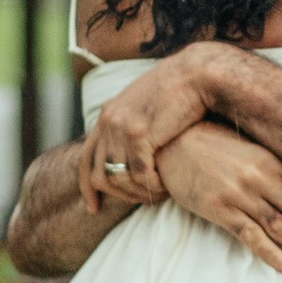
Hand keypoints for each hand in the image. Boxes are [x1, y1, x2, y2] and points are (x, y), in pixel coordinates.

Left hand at [79, 47, 229, 209]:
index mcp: (107, 115)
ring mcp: (121, 127)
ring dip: (139, 193)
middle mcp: (108, 121)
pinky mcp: (139, 134)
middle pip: (98, 175)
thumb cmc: (179, 93)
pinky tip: (167, 186)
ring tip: (159, 193)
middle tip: (142, 201)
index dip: (87, 188)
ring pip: (119, 179)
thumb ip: (132, 128)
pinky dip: (153, 187)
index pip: (84, 159)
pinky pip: (139, 175)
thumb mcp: (146, 109)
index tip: (94, 208)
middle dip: (119, 195)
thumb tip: (130, 156)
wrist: (196, 74)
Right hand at [159, 118, 281, 275]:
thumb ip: (274, 165)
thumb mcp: (250, 148)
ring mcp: (239, 193)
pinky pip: (249, 235)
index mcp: (272, 160)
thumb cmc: (214, 144)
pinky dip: (270, 253)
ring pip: (280, 226)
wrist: (172, 143)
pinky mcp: (219, 208)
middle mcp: (260, 176)